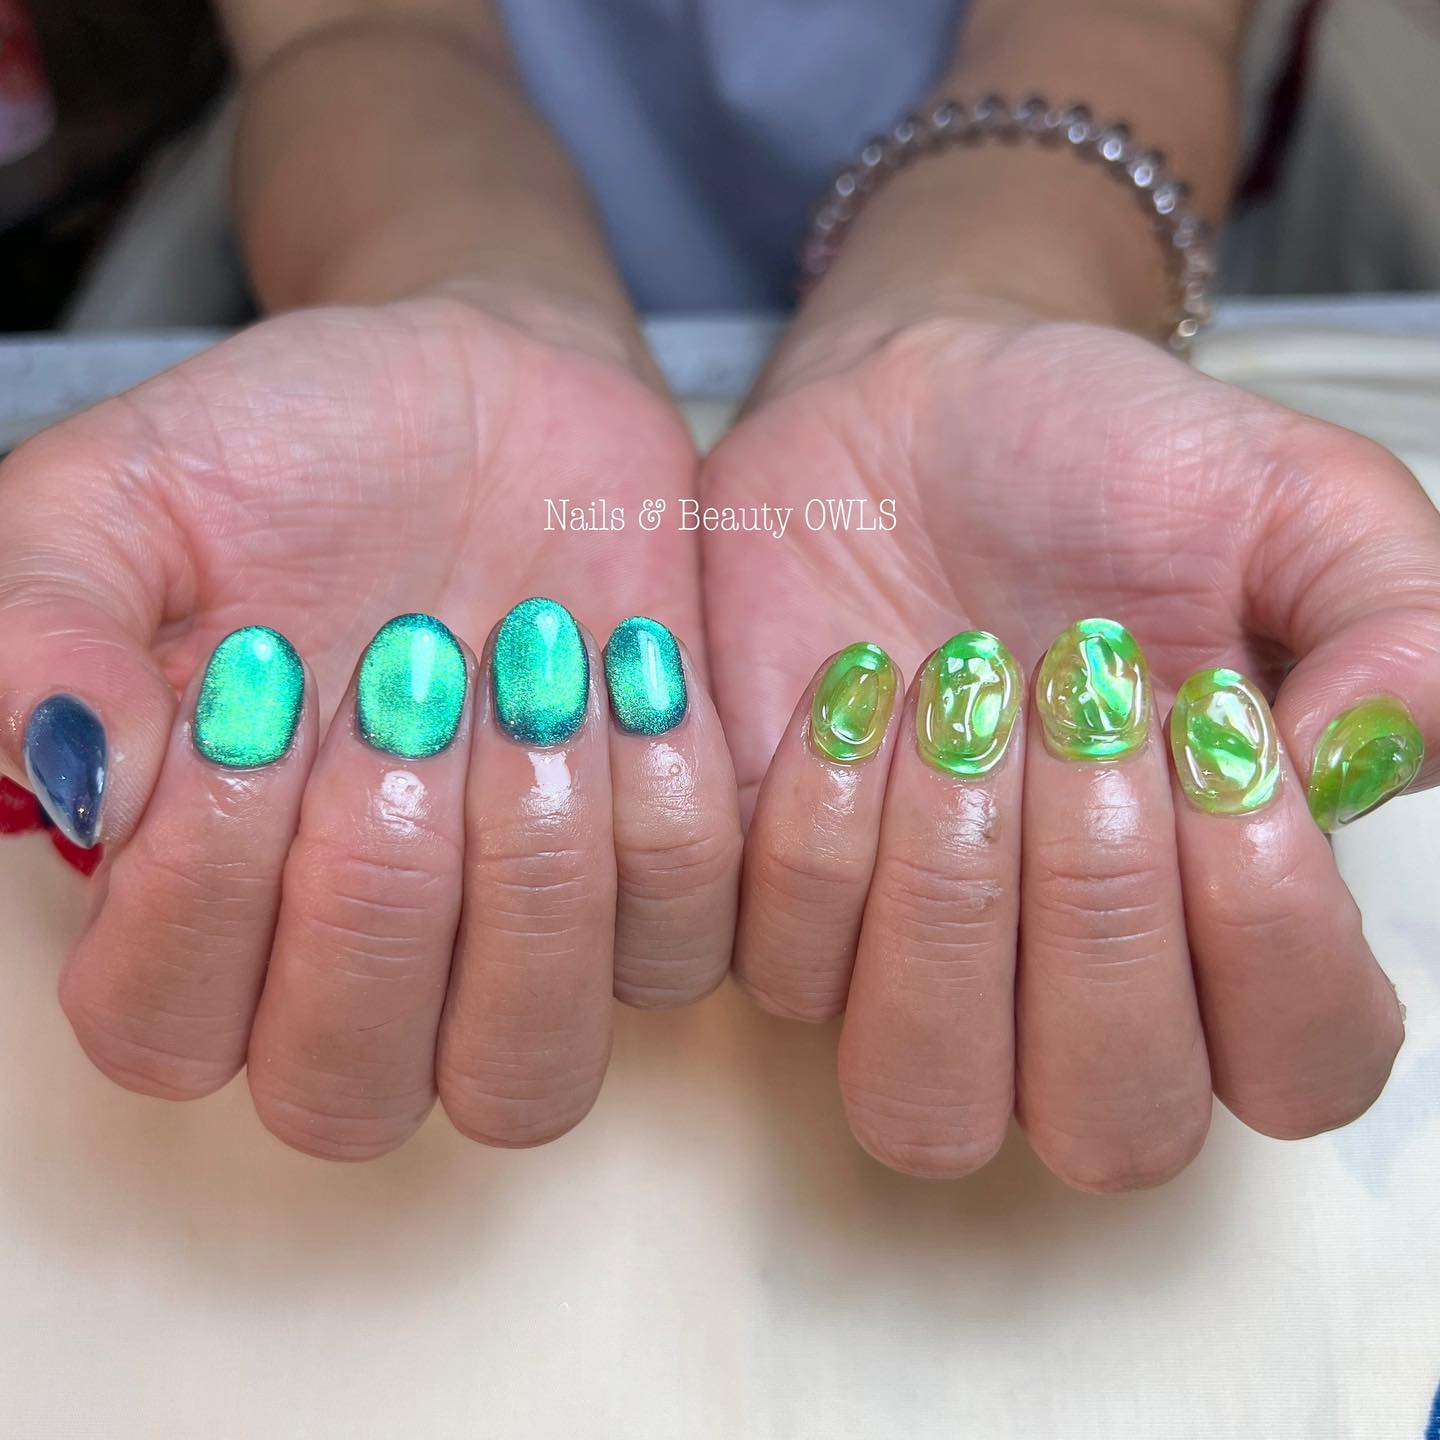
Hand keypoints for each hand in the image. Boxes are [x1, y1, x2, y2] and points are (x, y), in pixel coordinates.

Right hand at [0, 296, 739, 1158]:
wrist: (492, 394)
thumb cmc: (298, 454)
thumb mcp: (128, 497)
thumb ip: (44, 629)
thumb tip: (78, 776)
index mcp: (200, 902)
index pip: (166, 1033)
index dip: (204, 885)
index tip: (259, 669)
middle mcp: (361, 963)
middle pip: (350, 1095)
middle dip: (380, 887)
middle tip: (406, 677)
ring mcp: (517, 945)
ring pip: (529, 1072)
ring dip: (534, 872)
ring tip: (531, 672)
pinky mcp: (651, 892)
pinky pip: (678, 947)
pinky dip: (663, 803)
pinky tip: (634, 660)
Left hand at [702, 306, 1437, 1189]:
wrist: (907, 414)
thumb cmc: (1102, 463)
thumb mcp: (1289, 498)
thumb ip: (1397, 624)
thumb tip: (1361, 769)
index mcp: (1225, 913)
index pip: (1299, 1070)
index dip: (1271, 937)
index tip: (1216, 729)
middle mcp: (1065, 982)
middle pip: (1110, 1128)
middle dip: (1101, 910)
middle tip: (1081, 704)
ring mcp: (901, 967)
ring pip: (923, 1096)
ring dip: (950, 888)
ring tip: (958, 692)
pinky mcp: (768, 912)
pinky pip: (780, 965)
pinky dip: (821, 820)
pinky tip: (850, 684)